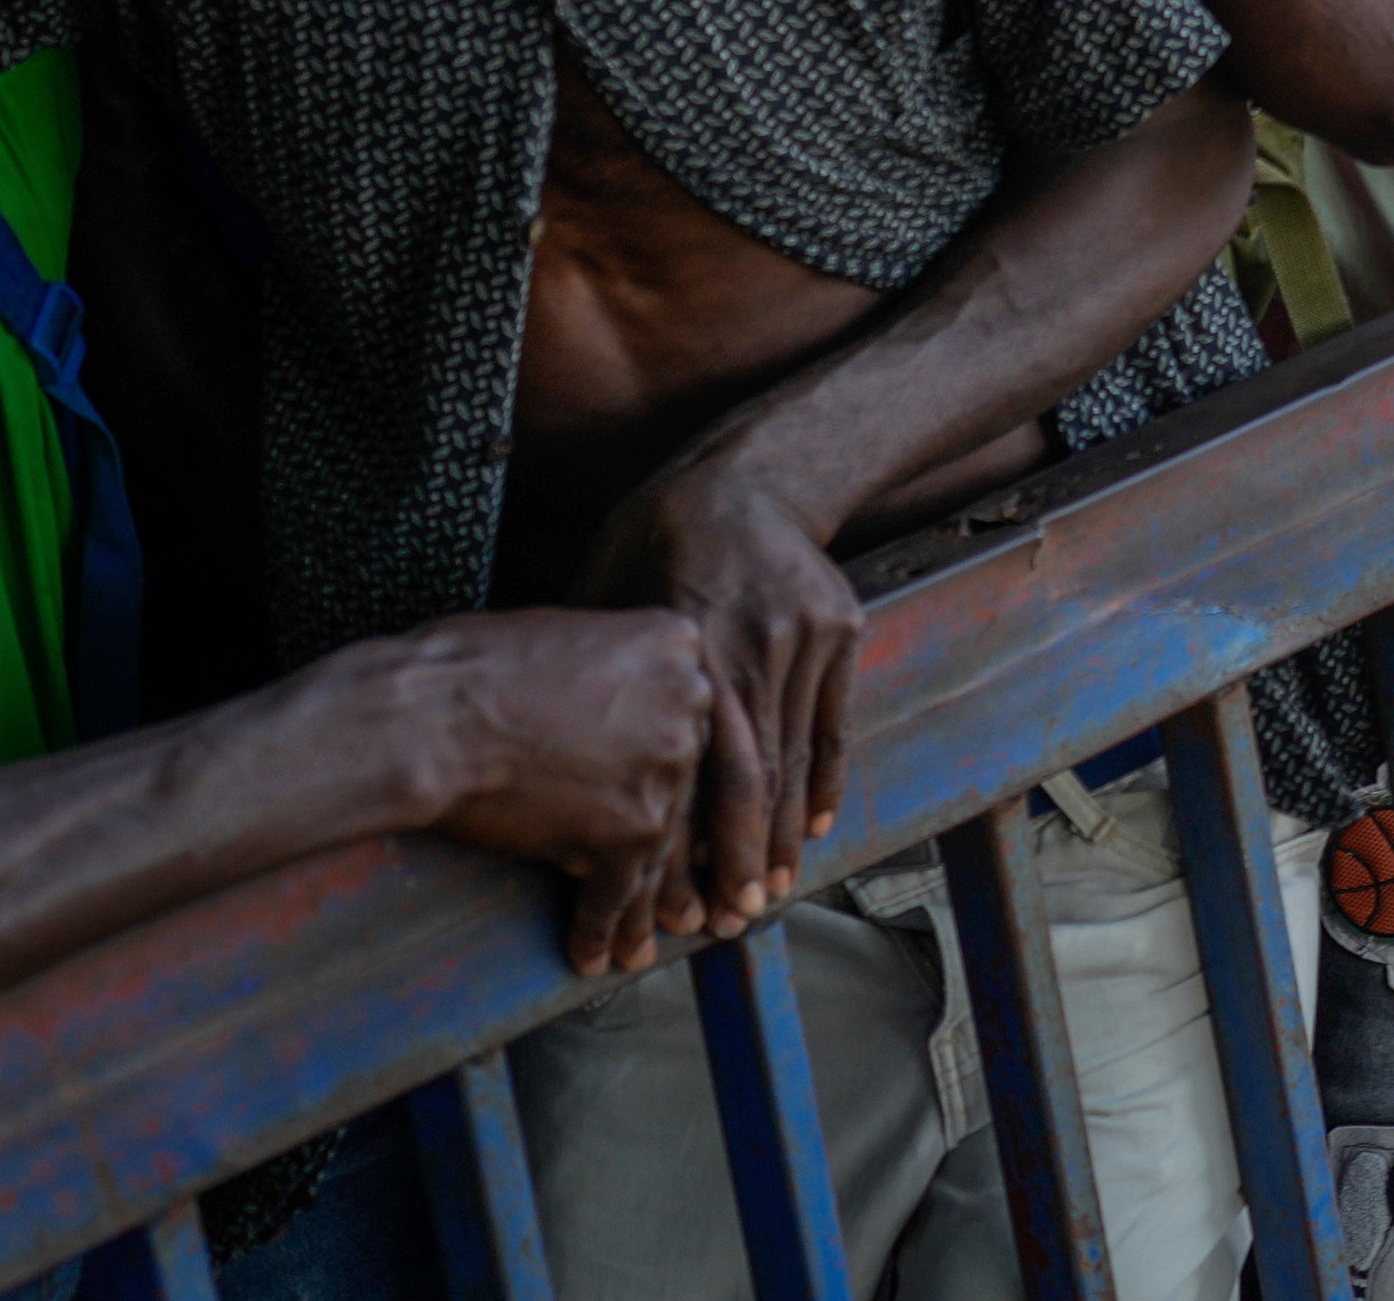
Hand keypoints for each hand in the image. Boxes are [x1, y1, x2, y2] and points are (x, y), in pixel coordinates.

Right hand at [379, 609, 718, 975]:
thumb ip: (620, 673)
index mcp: (678, 645)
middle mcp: (689, 702)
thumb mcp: (571, 637)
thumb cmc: (469, 670)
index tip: (702, 810)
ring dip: (650, 906)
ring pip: (664, 848)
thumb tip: (621, 712)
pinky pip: (620, 890)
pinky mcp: (631, 827)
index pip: (696, 718)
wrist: (424, 715)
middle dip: (694, 852)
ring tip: (643, 944)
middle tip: (699, 896)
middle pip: (695, 787)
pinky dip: (602, 927)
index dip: (693, 773)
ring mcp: (665, 767)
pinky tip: (592, 953)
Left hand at [570, 463, 860, 937]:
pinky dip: (826, 777)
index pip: (690, 762)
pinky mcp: (841, 629)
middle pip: (751, 773)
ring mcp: (804, 636)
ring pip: (795, 754)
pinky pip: (834, 721)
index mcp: (688, 640)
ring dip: (783, 831)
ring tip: (771, 890)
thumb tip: (552, 756)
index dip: (684, 839)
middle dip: (740, 856)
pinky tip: (816, 825)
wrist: (752, 474)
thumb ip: (597, 670)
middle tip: (731, 919)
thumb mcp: (606, 591)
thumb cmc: (655, 535)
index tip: (676, 897)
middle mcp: (753, 642)